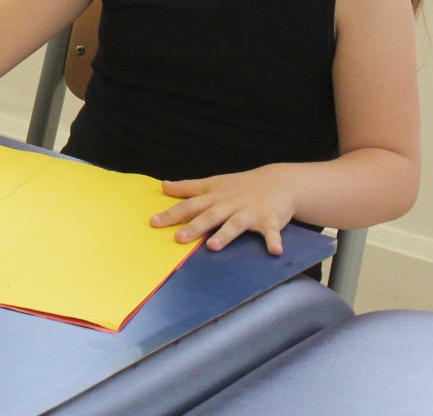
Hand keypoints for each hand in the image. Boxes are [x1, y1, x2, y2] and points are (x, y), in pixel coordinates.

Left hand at [149, 165, 298, 255]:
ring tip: (213, 246)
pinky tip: (275, 250)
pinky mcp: (270, 220)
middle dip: (194, 227)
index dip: (171, 214)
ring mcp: (250, 212)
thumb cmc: (241, 185)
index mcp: (215, 198)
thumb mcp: (213, 184)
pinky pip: (272, 232)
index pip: (189, 206)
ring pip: (236, 224)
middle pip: (209, 216)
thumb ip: (188, 188)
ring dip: (225, 235)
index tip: (153, 222)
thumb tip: (163, 186)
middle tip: (179, 238)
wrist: (279, 181)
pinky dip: (274, 240)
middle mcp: (229, 205)